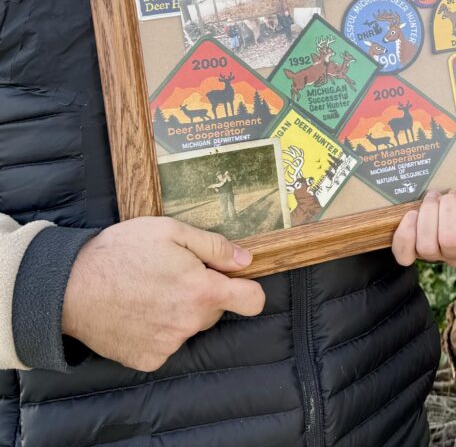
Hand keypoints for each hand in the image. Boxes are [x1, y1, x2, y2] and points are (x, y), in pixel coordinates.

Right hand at [61, 216, 264, 371]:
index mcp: (202, 291)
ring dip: (180, 310)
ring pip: (189, 325)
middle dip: (203, 293)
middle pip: (215, 310)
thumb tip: (245, 260)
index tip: (237, 281)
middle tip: (174, 274)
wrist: (70, 287)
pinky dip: (158, 328)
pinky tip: (137, 310)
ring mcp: (168, 345)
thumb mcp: (172, 231)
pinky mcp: (147, 359)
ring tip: (149, 289)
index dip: (249, 289)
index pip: (252, 301)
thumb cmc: (122, 251)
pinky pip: (167, 342)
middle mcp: (189, 323)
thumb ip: (214, 246)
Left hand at [392, 191, 455, 266]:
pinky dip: (406, 232)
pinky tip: (411, 214)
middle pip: (450, 240)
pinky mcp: (413, 254)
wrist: (445, 210)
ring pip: (427, 246)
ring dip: (427, 213)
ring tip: (432, 196)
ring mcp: (435, 255)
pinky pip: (405, 254)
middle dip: (448, 208)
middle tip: (450, 193)